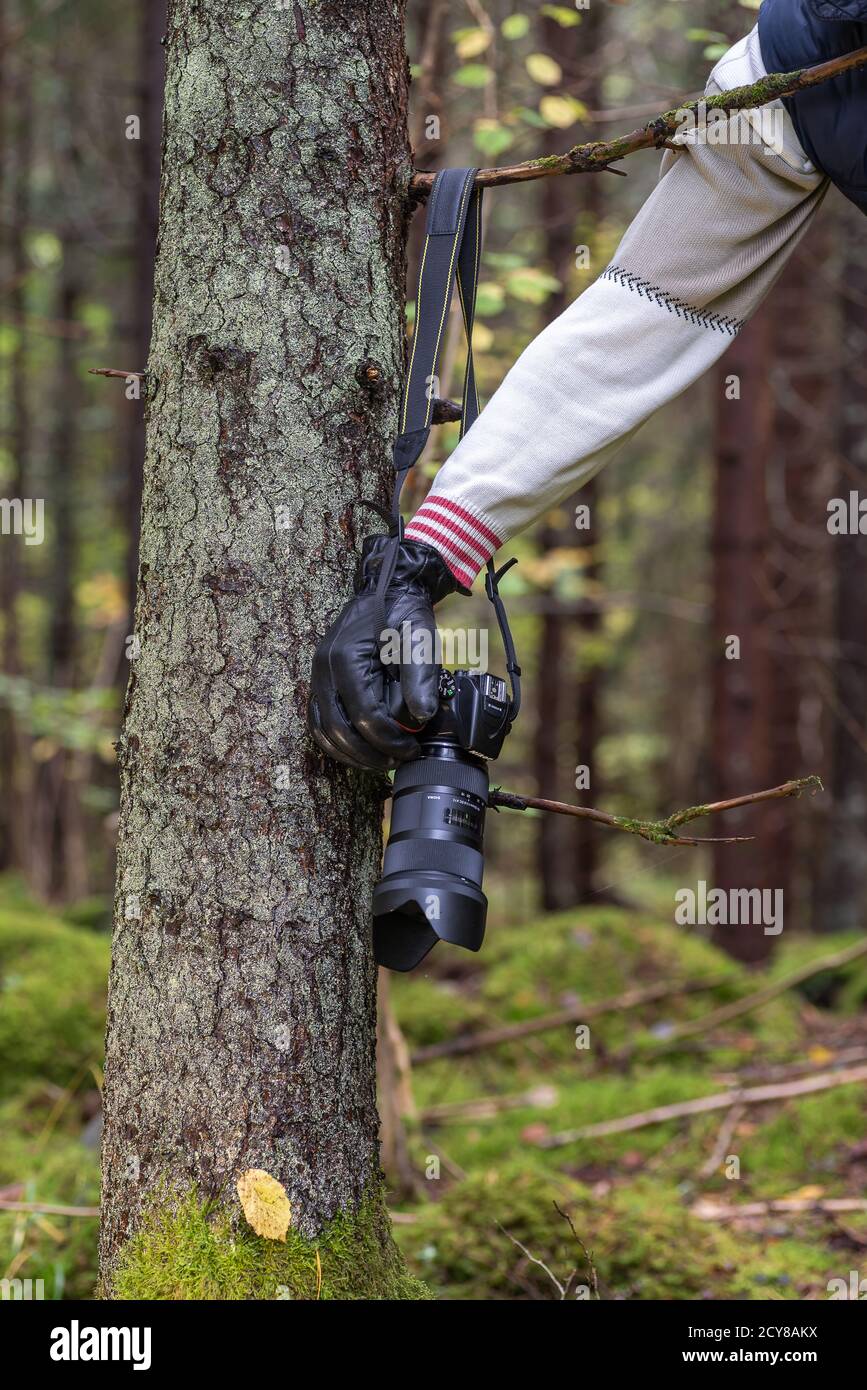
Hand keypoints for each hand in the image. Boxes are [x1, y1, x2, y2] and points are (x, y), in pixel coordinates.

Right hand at [308, 534, 464, 770]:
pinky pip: (320, 720)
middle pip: (338, 731)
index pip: (365, 715)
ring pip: (323, 731)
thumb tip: (422, 717)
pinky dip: (338, 741)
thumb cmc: (403, 611)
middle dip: (370, 754)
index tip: (411, 748)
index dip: (389, 739)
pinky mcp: (321, 680)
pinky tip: (361, 749)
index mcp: (346, 658)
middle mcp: (324, 668)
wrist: (386, 588)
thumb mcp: (419, 637)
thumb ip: (421, 676)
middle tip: (397, 760)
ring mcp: (318, 675)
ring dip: (351, 753)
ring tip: (382, 760)